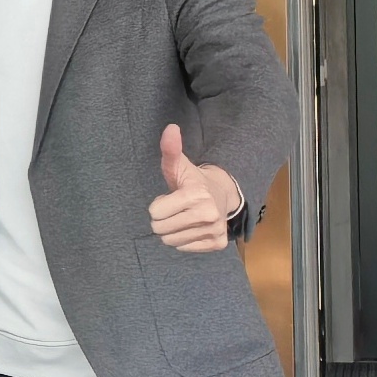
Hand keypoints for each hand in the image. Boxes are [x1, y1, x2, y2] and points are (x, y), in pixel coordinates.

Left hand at [150, 124, 242, 253]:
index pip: (154, 212)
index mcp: (196, 194)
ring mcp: (215, 230)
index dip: (158, 205)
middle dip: (162, 219)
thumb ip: (170, 150)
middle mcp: (208, 213)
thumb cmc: (192, 181)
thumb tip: (170, 128)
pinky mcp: (218, 243)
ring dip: (172, 230)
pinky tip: (193, 227)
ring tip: (184, 217)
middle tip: (176, 209)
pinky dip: (185, 240)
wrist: (222, 194)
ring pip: (170, 241)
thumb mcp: (179, 166)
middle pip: (160, 229)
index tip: (172, 197)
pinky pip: (184, 248)